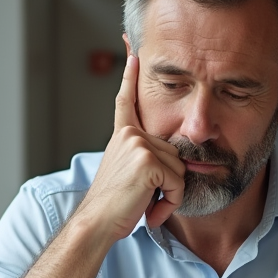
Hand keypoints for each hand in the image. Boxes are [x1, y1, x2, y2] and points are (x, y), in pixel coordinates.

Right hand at [72, 55, 185, 239]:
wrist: (97, 222)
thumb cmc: (113, 206)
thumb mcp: (128, 174)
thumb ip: (144, 158)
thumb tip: (172, 158)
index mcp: (122, 136)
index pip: (126, 102)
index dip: (130, 78)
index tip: (133, 55)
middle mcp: (129, 135)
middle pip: (174, 152)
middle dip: (169, 182)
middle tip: (146, 199)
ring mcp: (138, 144)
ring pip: (179, 169)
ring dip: (170, 194)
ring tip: (145, 204)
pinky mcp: (148, 161)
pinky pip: (178, 183)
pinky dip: (171, 202)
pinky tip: (150, 210)